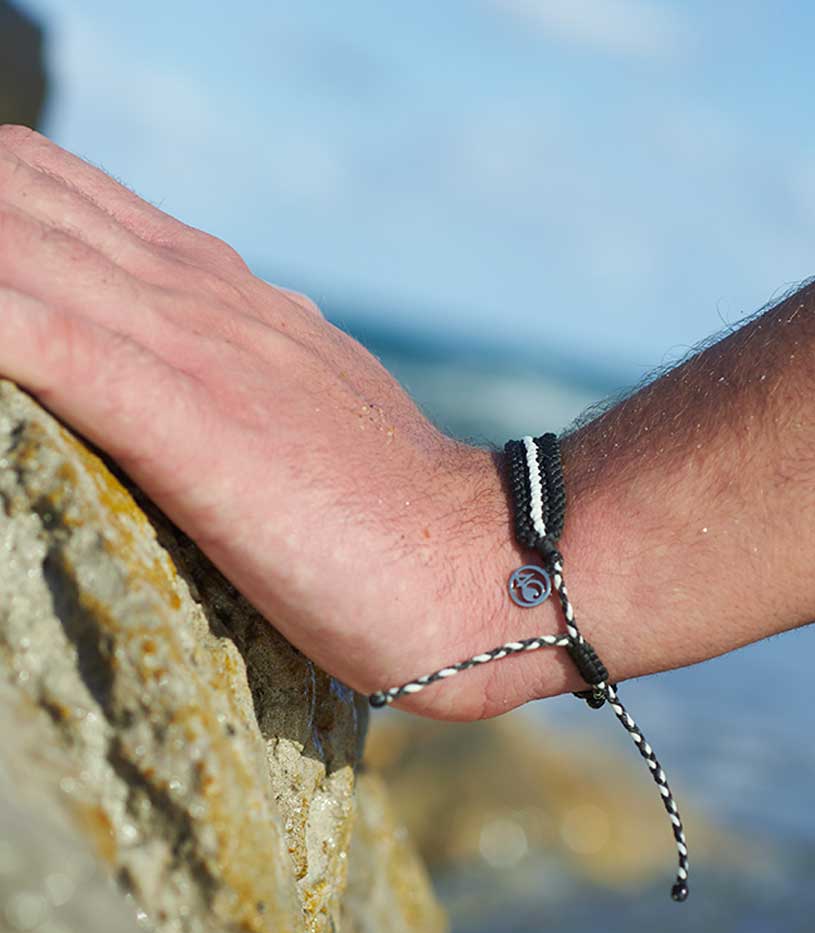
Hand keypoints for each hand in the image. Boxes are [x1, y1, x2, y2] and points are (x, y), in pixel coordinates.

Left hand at [0, 126, 571, 720]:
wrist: (469, 560)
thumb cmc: (384, 514)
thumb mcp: (298, 412)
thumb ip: (231, 372)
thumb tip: (161, 381)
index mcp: (221, 293)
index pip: (57, 195)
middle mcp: (201, 293)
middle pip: (18, 190)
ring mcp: (194, 345)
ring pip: (15, 242)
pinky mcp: (189, 417)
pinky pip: (39, 333)